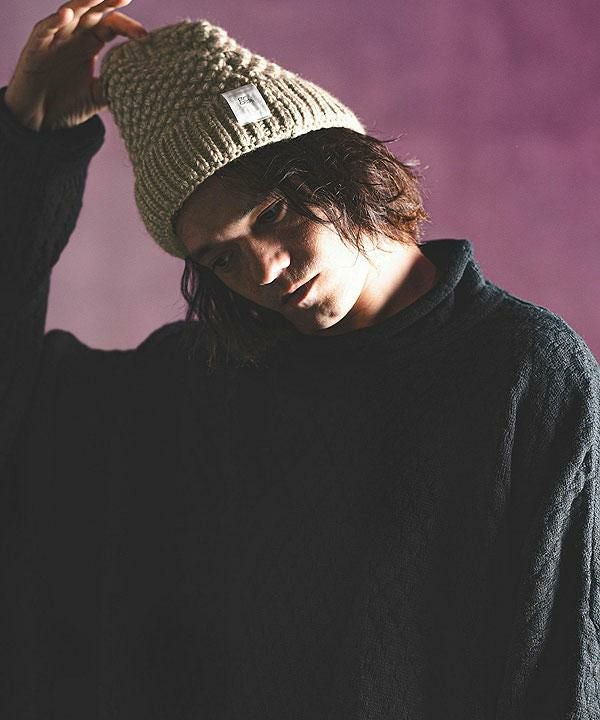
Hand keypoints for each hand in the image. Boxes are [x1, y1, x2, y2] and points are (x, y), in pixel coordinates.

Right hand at [4, 0, 146, 130]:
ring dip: (83, 4)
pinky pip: (45, 30)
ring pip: (69, 14)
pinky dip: (55, 22)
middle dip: (107, 2)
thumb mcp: (97, 96)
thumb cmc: (68, 106)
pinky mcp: (36, 48)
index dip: (127, 28)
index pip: (111, 26)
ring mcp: (54, 39)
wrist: (40, 121)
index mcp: (90, 44)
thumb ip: (115, 86)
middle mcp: (73, 36)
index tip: (144, 36)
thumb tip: (142, 83)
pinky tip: (67, 15)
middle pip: (92, 12)